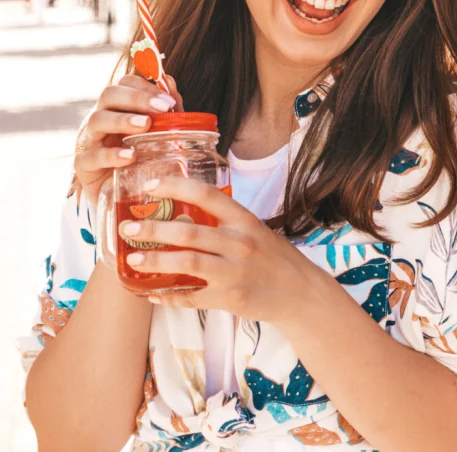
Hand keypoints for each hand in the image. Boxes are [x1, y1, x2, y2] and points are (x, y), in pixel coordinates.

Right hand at [74, 75, 182, 208]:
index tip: (169, 101)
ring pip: (97, 120)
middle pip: (109, 95)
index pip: (124, 84)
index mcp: (119, 108)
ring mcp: (89, 141)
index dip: (146, 87)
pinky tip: (130, 156)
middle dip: (136, 98)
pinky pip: (90, 156)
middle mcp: (101, 119)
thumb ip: (167, 112)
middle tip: (163, 108)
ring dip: (123, 120)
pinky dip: (110, 155)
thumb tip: (171, 84)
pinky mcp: (84, 167)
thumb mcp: (159, 135)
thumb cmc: (144, 160)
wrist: (126, 198)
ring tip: (145, 125)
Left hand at [121, 177, 311, 322]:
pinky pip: (190, 296)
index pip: (206, 195)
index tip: (151, 186)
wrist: (299, 292)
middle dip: (152, 229)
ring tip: (132, 259)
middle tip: (128, 227)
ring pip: (186, 263)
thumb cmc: (274, 258)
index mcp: (245, 220)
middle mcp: (240, 243)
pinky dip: (167, 295)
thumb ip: (225, 223)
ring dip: (154, 261)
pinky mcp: (228, 298)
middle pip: (188, 232)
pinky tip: (149, 293)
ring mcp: (234, 272)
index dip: (175, 187)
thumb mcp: (256, 230)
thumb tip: (182, 214)